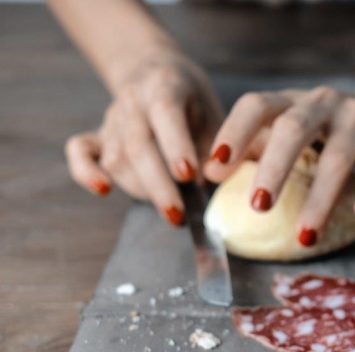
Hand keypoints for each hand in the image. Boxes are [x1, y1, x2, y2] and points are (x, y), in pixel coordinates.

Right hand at [64, 54, 222, 224]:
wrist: (157, 74)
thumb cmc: (195, 101)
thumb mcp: (214, 112)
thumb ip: (216, 145)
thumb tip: (214, 181)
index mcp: (164, 85)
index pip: (165, 112)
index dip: (176, 145)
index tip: (189, 175)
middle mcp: (133, 100)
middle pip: (138, 145)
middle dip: (158, 185)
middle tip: (177, 215)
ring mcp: (111, 118)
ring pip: (117, 158)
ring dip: (141, 189)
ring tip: (171, 210)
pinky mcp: (97, 135)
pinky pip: (79, 152)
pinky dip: (86, 172)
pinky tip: (104, 190)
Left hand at [203, 86, 354, 244]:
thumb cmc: (335, 131)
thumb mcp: (297, 130)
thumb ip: (257, 147)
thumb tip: (210, 175)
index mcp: (293, 101)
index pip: (257, 106)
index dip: (234, 132)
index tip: (215, 168)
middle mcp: (324, 103)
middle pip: (295, 129)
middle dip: (274, 169)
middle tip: (258, 207)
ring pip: (338, 157)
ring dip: (320, 199)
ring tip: (305, 237)